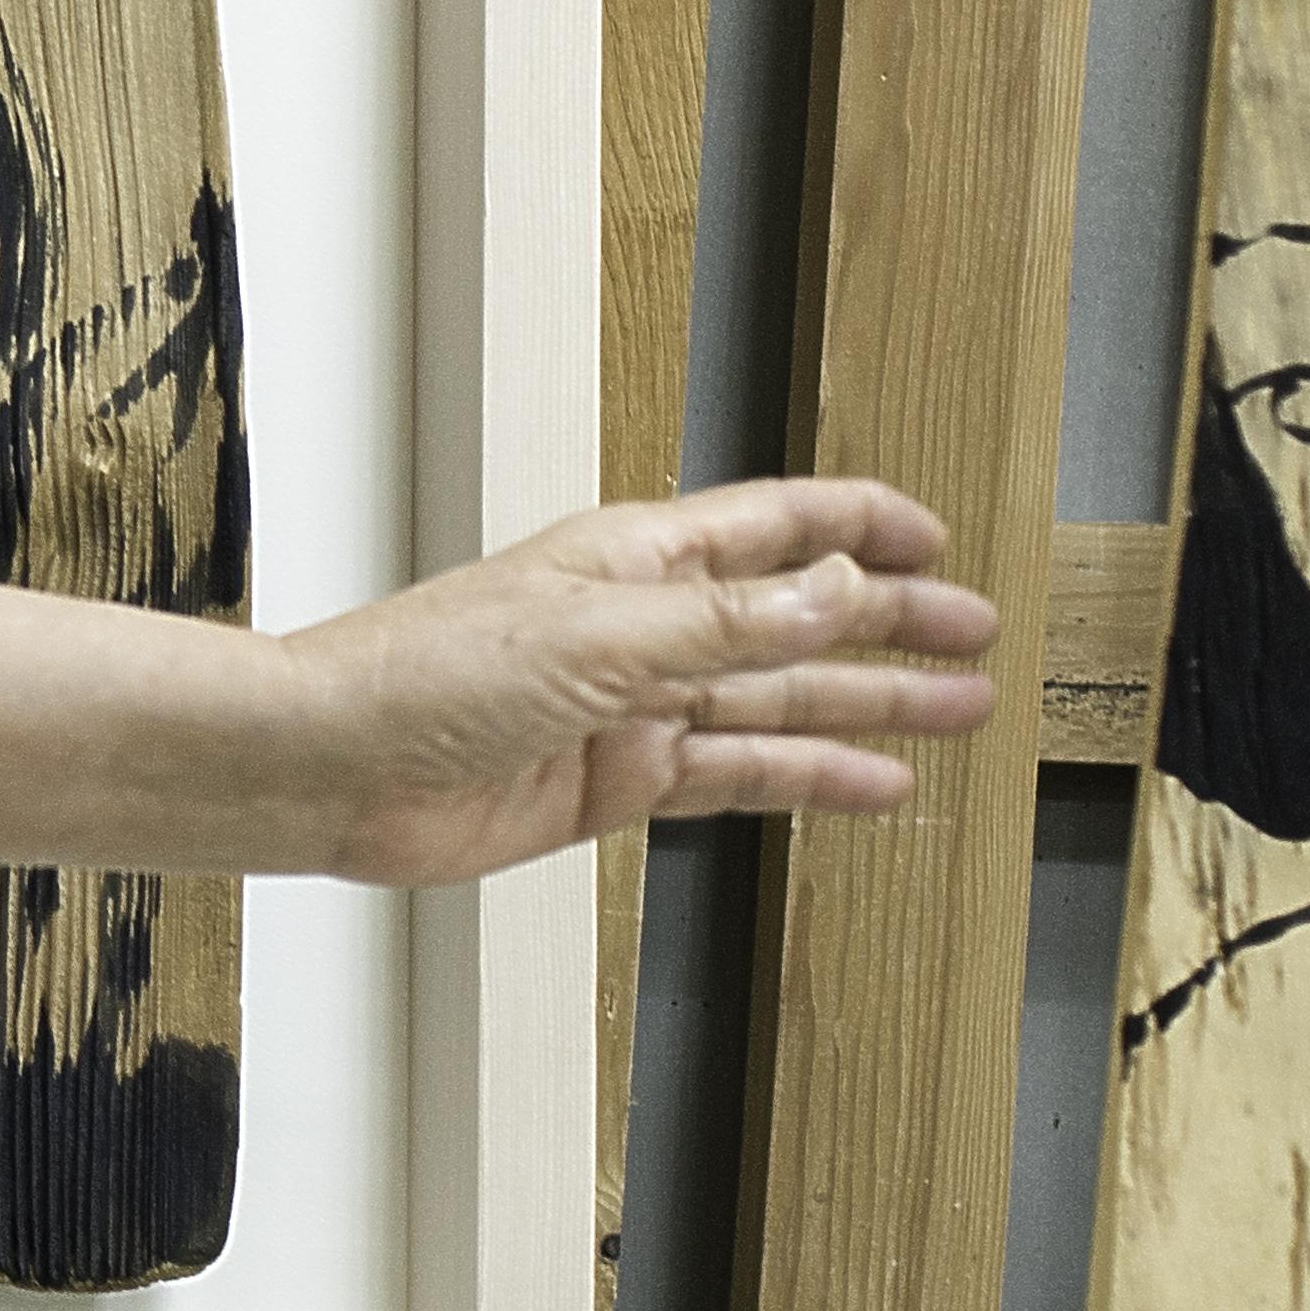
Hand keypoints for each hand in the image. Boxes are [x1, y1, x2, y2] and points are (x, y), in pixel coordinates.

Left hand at [277, 477, 1000, 888]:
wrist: (332, 767)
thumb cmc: (424, 675)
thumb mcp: (595, 638)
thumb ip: (725, 624)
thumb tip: (840, 589)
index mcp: (635, 557)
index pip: (775, 527)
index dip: (860, 527)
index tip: (940, 540)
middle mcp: (644, 624)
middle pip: (795, 616)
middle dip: (889, 623)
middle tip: (978, 638)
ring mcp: (634, 705)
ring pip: (778, 699)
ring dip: (868, 705)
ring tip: (960, 711)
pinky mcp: (616, 780)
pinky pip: (736, 773)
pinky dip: (808, 776)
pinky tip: (872, 783)